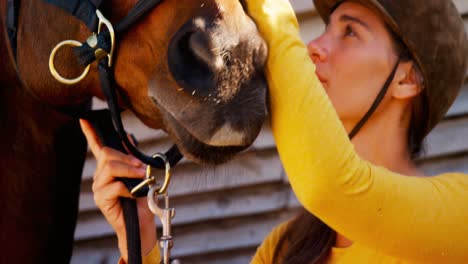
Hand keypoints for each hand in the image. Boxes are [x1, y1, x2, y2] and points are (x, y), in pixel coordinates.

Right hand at [79, 119, 156, 261]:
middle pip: (107, 154)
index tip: (84, 119)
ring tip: (142, 177)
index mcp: (108, 168)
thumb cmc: (140, 201)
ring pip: (111, 167)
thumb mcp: (139, 175)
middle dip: (127, 158)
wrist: (140, 224)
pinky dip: (129, 188)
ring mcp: (99, 187)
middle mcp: (100, 176)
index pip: (97, 147)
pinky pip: (115, 185)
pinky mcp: (102, 199)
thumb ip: (132, 158)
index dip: (91, 133)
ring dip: (130, 170)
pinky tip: (135, 194)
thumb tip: (129, 138)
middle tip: (142, 168)